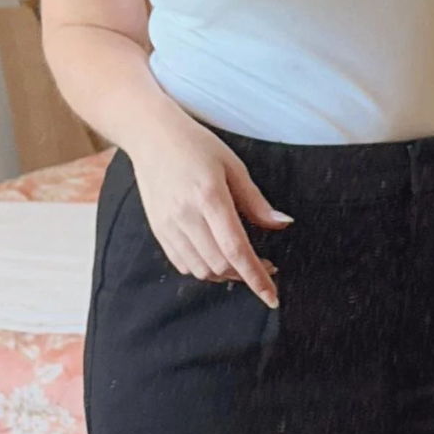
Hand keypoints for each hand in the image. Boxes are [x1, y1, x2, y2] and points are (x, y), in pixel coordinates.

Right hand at [125, 113, 290, 304]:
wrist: (151, 136)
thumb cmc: (196, 146)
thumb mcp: (233, 166)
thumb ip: (256, 201)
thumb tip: (282, 224)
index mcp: (209, 197)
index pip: (236, 249)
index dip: (257, 277)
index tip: (272, 297)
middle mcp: (186, 215)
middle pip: (220, 265)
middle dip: (245, 275)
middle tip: (266, 266)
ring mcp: (168, 225)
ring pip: (201, 270)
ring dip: (225, 274)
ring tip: (241, 262)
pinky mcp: (158, 231)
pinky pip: (183, 264)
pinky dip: (204, 269)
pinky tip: (217, 257)